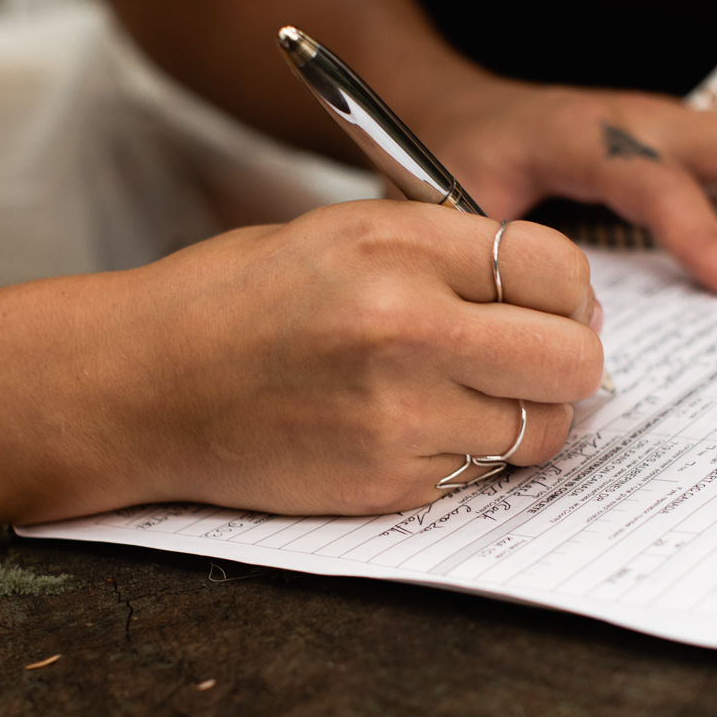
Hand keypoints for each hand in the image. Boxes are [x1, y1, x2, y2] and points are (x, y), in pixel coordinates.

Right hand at [27, 201, 604, 518]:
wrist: (142, 383)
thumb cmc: (241, 299)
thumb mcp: (345, 233)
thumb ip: (448, 253)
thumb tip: (560, 296)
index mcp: (399, 247)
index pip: (558, 269)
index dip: (569, 294)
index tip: (550, 306)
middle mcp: (407, 328)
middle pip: (574, 361)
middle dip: (568, 362)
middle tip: (532, 361)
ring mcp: (399, 415)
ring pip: (540, 431)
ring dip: (521, 418)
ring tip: (468, 399)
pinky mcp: (384, 483)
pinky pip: (478, 475)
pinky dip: (462, 458)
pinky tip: (406, 429)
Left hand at [414, 80, 716, 298]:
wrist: (441, 103)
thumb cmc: (450, 159)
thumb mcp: (456, 208)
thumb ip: (510, 257)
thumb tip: (583, 312)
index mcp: (580, 136)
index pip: (657, 184)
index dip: (705, 236)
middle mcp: (632, 117)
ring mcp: (658, 117)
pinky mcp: (670, 127)